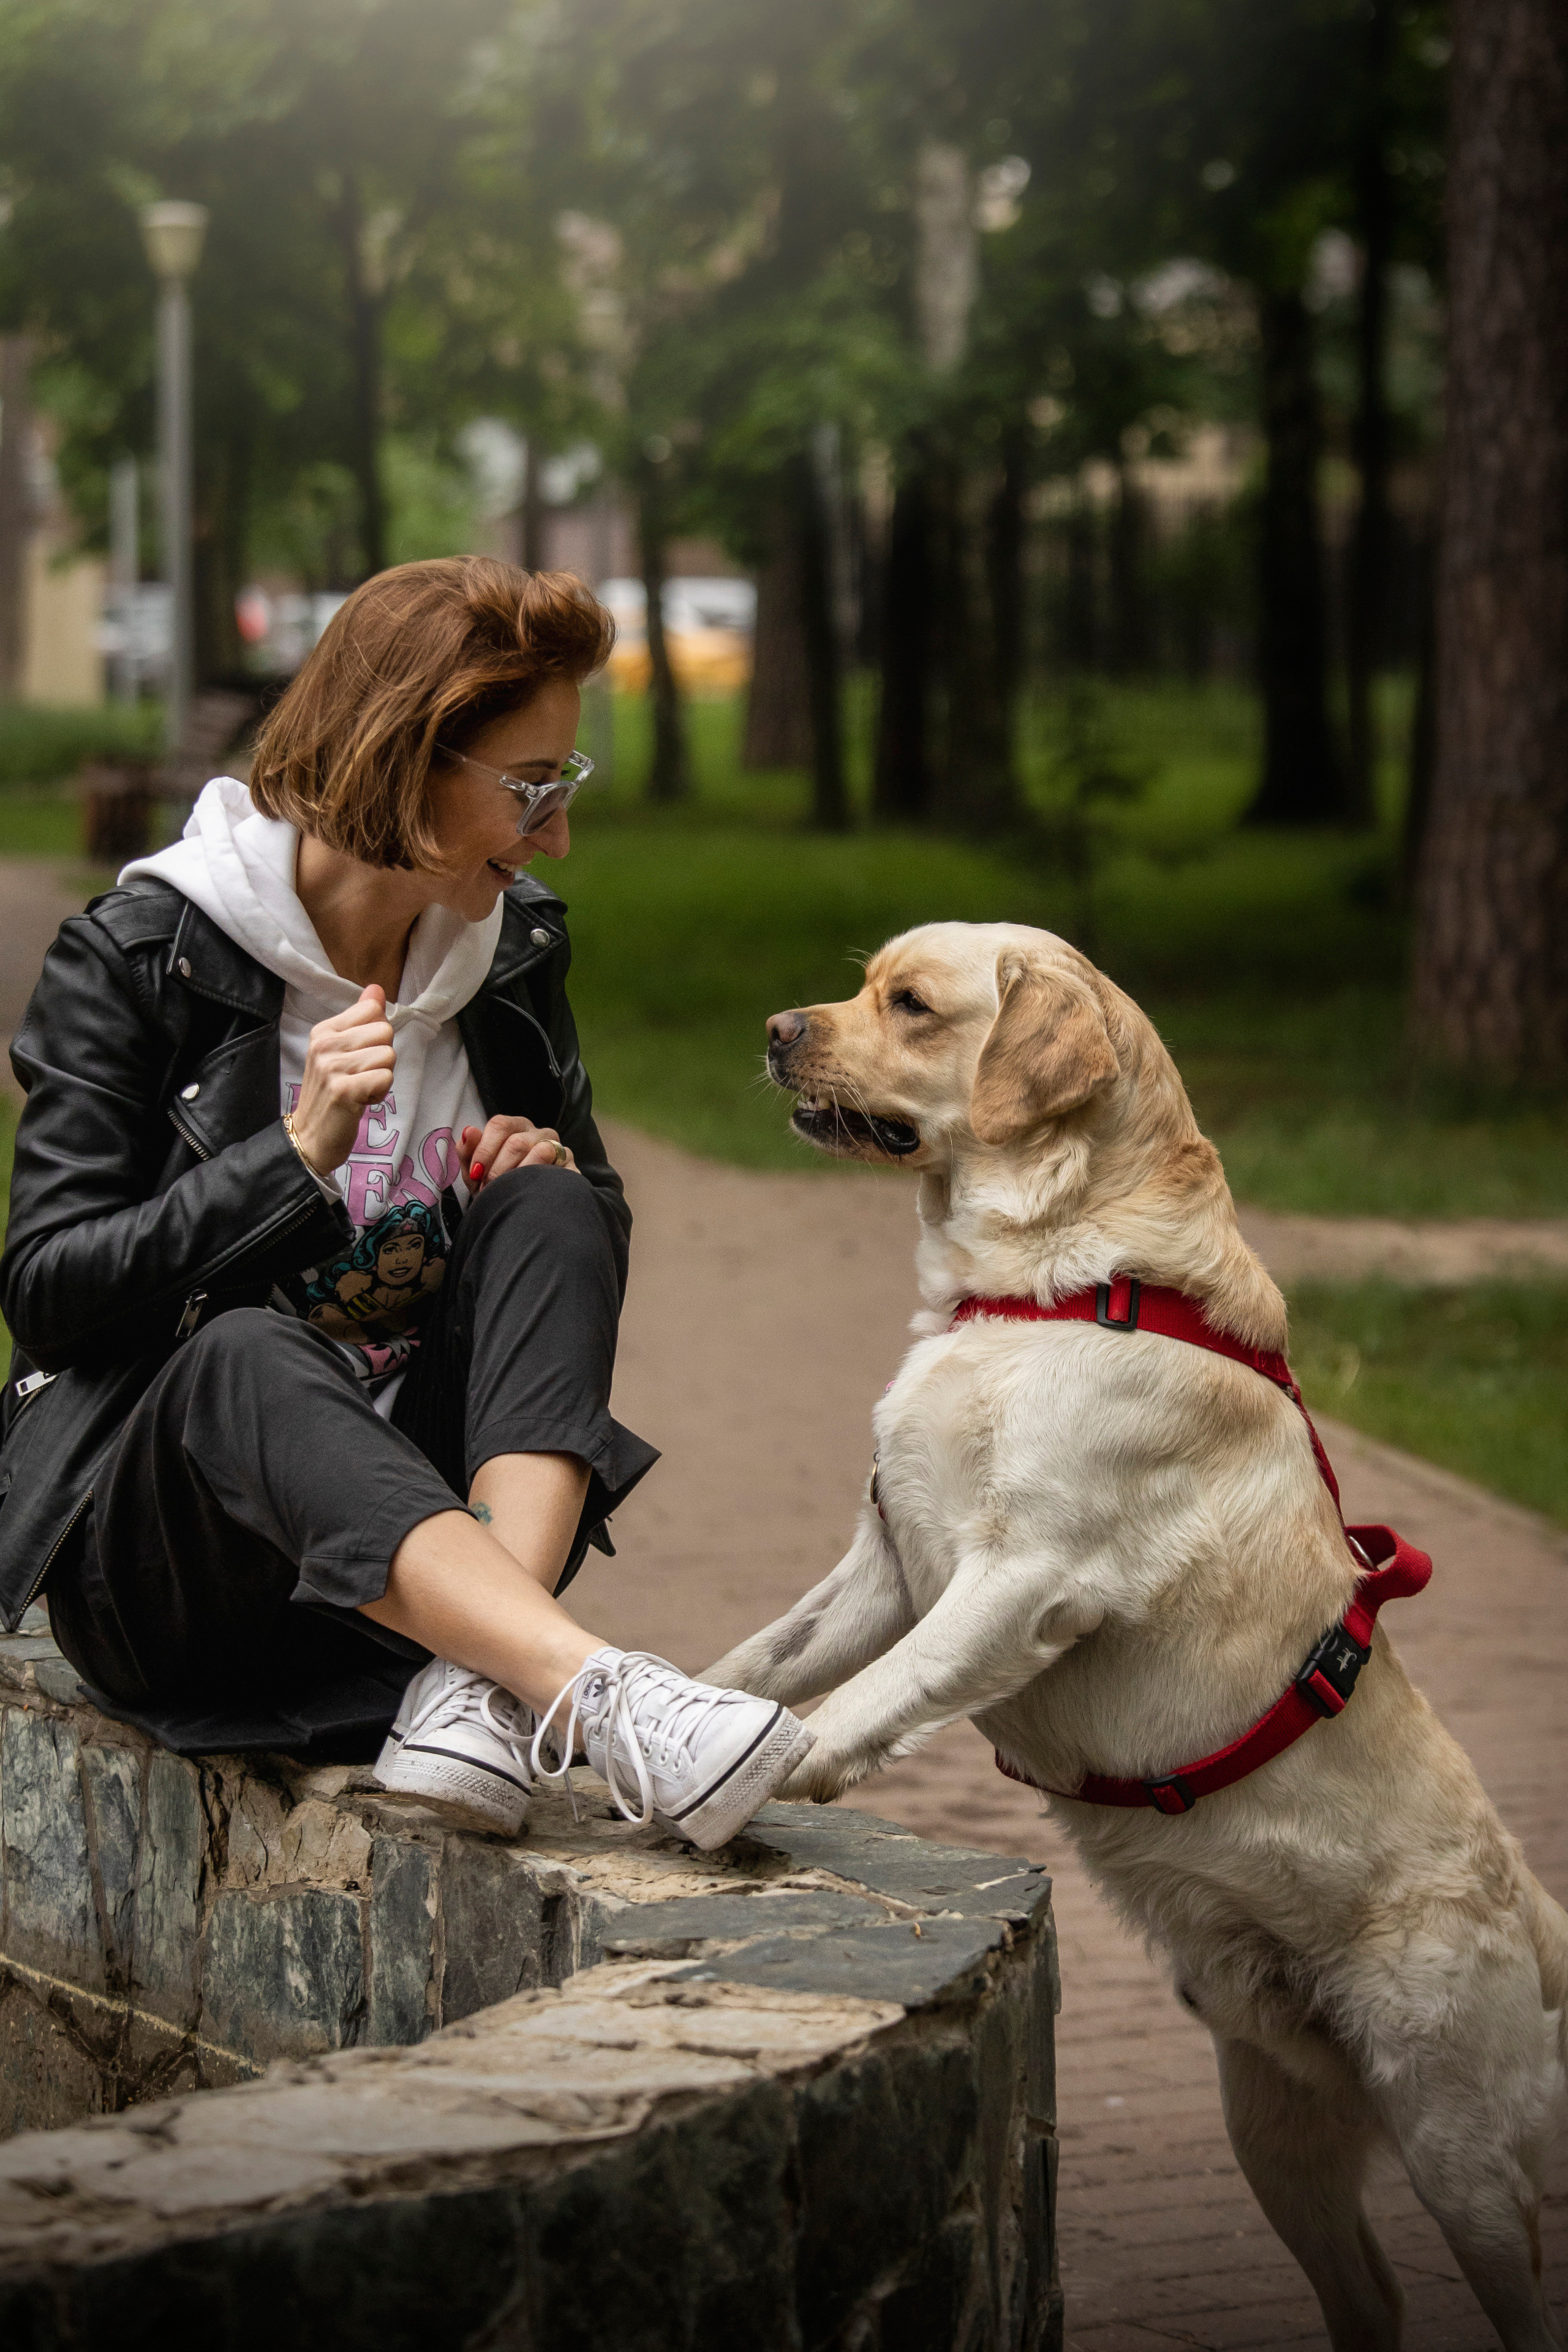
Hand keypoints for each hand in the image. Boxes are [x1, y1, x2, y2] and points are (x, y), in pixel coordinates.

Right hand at [291, 986, 394, 1174]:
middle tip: (360, 1077)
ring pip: (388, 1056)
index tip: (360, 1056)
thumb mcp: (340, 1051)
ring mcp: (332, 1067)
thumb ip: (360, 1018)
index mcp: (324, 1030)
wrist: (310, 1136)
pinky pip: (385, 1078)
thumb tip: (377, 989)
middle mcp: (325, 1044)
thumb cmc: (330, 1093)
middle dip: (382, 1058)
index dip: (376, 1036)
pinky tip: (360, 1101)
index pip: (373, 1011)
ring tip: (359, 1089)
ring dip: (381, 1078)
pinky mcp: (343, 1090)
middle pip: (385, 1032)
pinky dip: (379, 1093)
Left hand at [461, 1116, 576, 1192]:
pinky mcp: (571, 1166)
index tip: (476, 1173)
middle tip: (490, 1189)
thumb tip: (469, 1131)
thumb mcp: (476, 1172)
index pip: (500, 1125)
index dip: (485, 1149)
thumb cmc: (497, 1187)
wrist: (520, 1213)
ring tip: (510, 1192)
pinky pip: (559, 1168)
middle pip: (517, 1142)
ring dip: (520, 1176)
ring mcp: (557, 1147)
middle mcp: (538, 1132)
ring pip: (541, 1151)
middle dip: (499, 1169)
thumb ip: (468, 1152)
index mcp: (514, 1127)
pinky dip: (541, 1181)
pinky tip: (530, 1192)